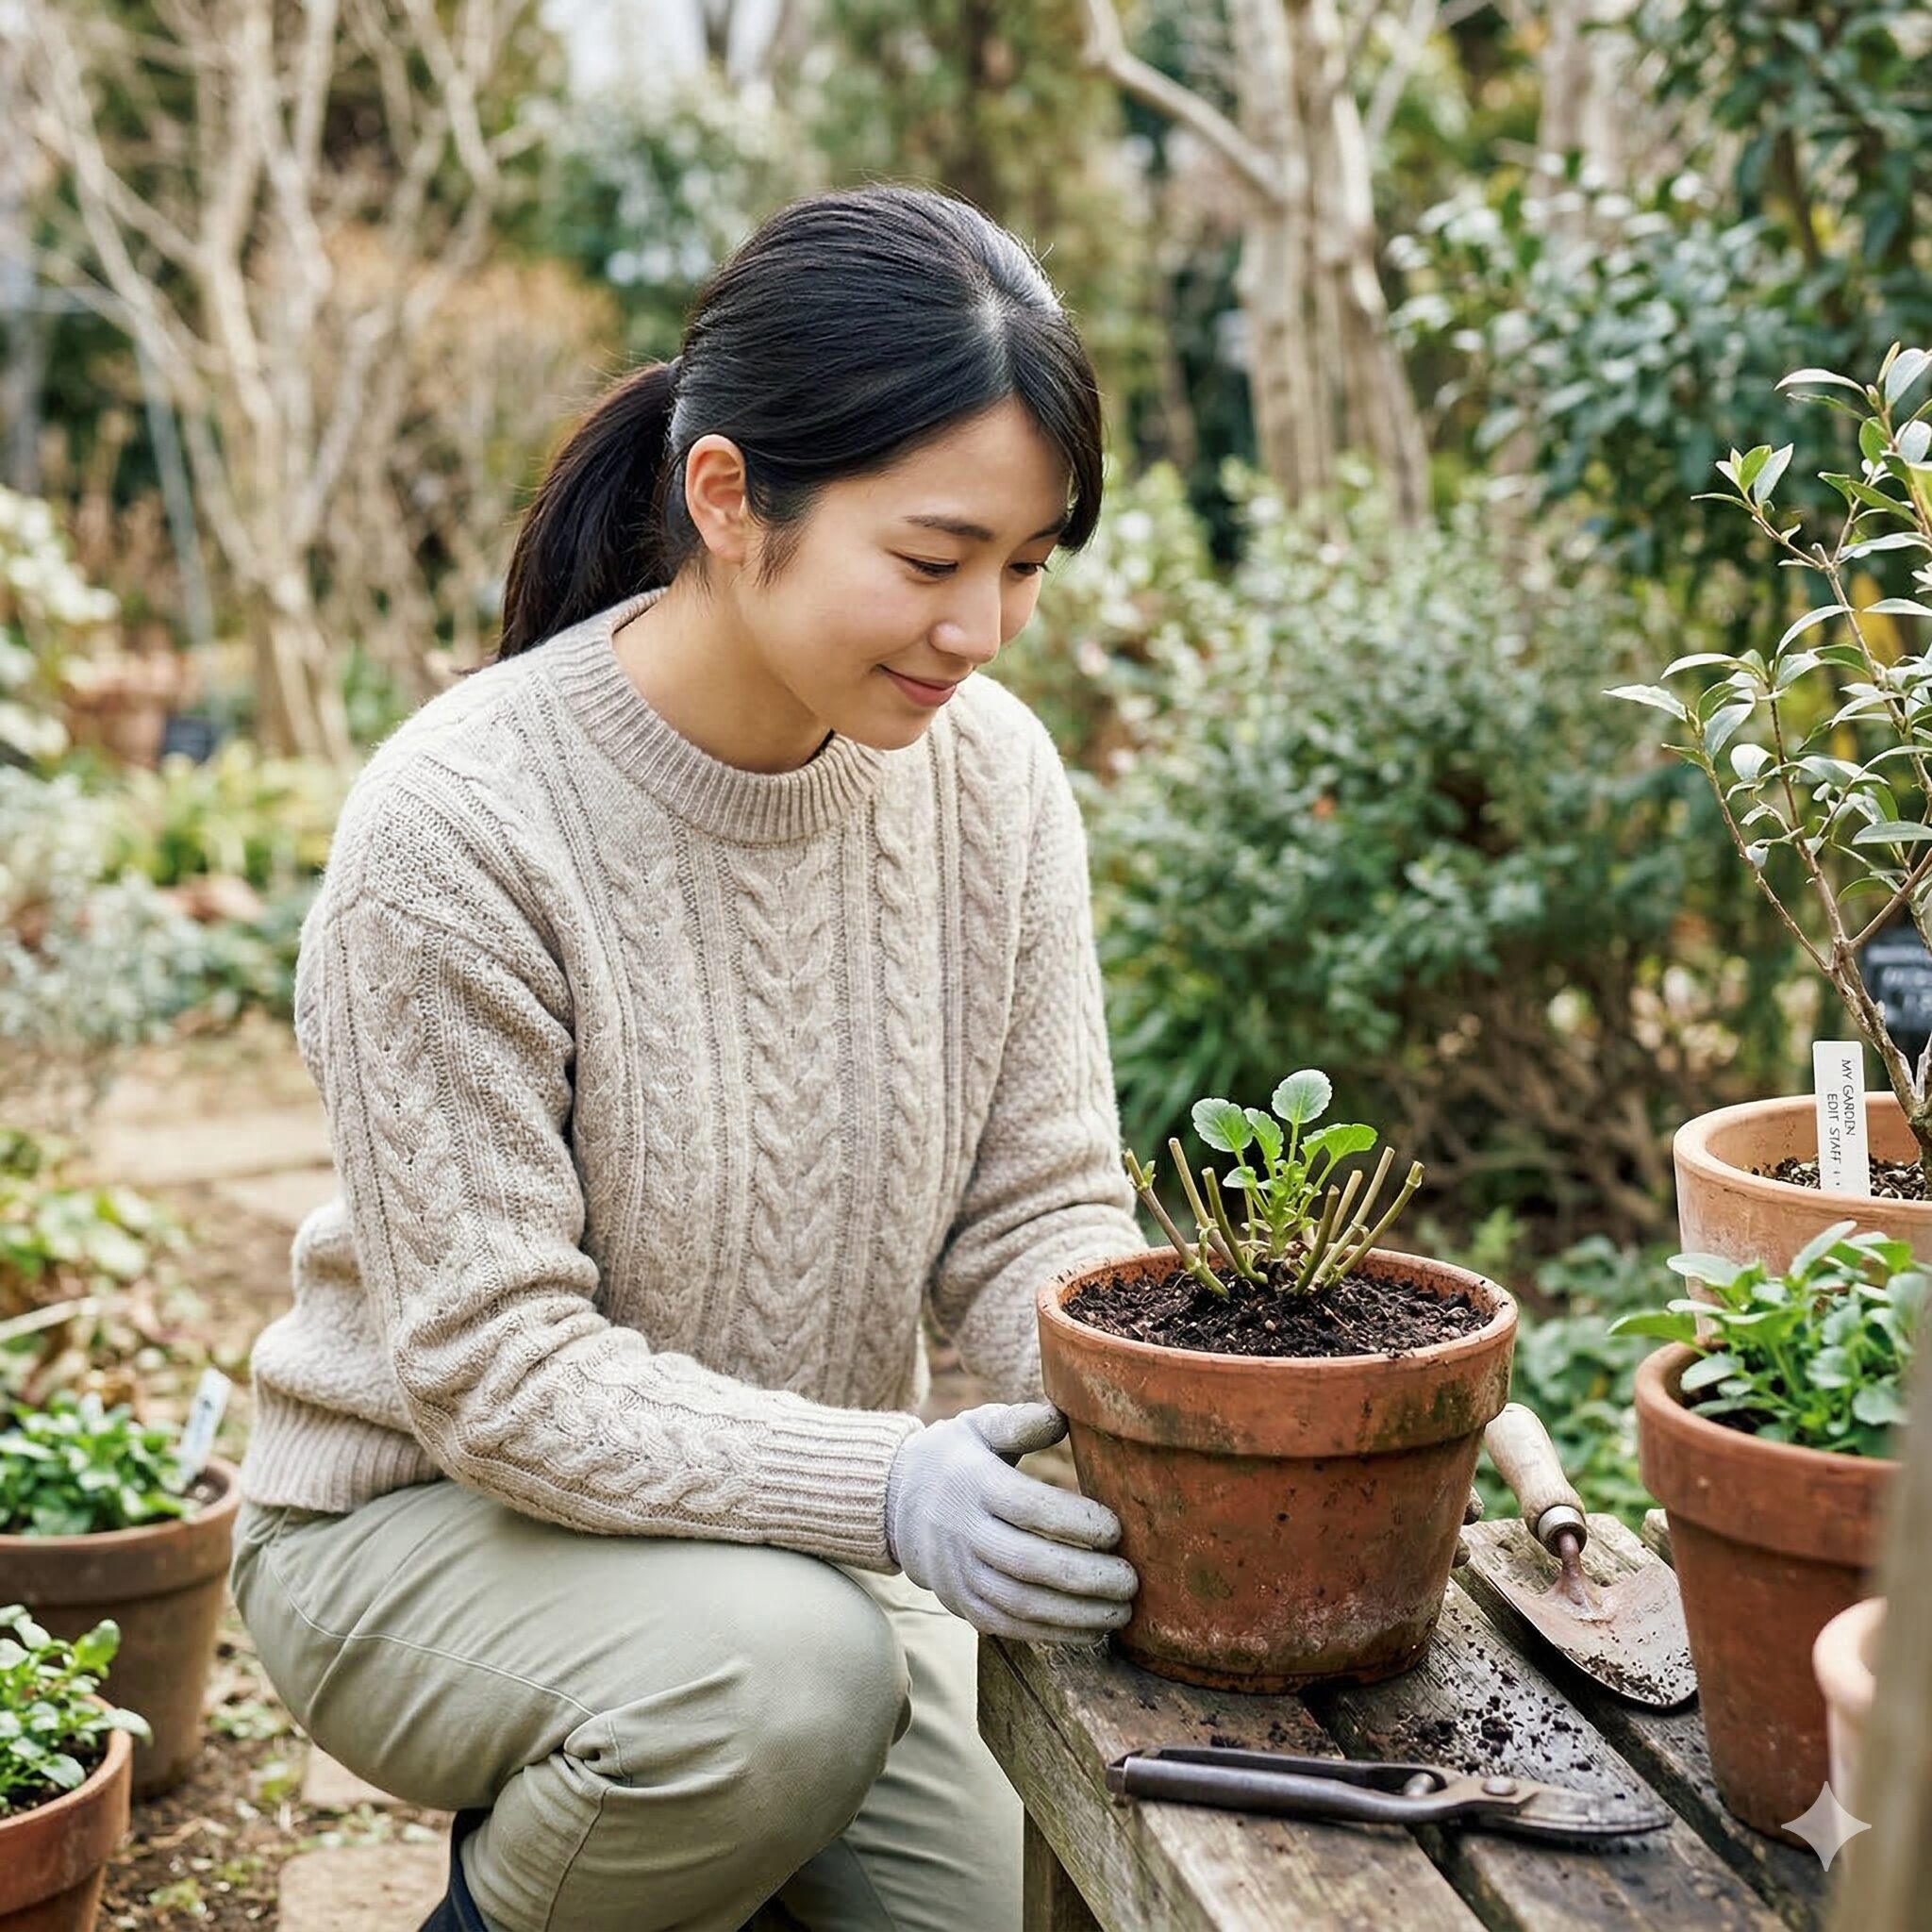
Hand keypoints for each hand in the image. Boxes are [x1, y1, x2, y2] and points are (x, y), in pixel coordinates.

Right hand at [885, 1402, 1137, 1643]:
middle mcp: (963, 1531)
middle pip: (1027, 1562)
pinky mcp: (961, 1604)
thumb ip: (1020, 1421)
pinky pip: (1008, 1626)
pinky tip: (1090, 1630)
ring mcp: (959, 1573)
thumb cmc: (957, 1458)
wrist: (894, 1502)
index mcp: (973, 1482)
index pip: (1027, 1506)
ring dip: (1075, 1614)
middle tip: (1131, 1580)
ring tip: (1121, 1611)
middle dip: (1085, 1577)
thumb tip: (1063, 1416)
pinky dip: (1052, 1633)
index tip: (1116, 1529)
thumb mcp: (980, 1426)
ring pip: (1019, 1603)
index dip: (1074, 1521)